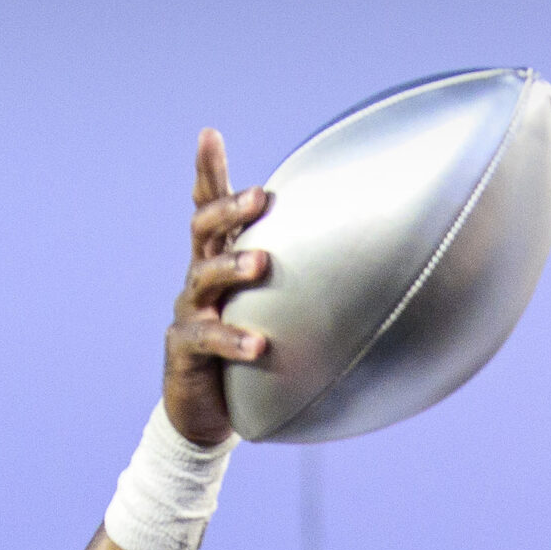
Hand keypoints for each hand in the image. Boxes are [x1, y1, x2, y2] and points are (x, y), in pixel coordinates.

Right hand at [162, 129, 272, 446]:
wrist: (206, 414)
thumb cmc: (246, 358)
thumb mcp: (270, 313)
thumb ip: (300, 287)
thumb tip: (366, 263)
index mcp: (217, 264)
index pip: (207, 211)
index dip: (206, 173)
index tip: (210, 135)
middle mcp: (199, 282)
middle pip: (203, 230)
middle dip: (229, 209)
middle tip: (261, 197)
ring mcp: (189, 313)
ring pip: (203, 278)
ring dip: (232, 266)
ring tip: (261, 264)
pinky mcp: (184, 351)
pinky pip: (206, 339)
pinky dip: (233, 340)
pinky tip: (258, 345)